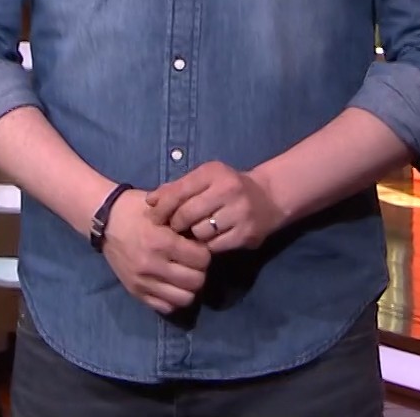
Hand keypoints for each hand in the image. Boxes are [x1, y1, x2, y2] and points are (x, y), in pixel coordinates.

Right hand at [100, 190, 210, 313]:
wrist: (105, 221)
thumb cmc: (135, 209)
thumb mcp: (162, 208)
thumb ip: (184, 222)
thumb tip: (205, 237)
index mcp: (161, 242)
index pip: (201, 259)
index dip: (205, 253)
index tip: (199, 248)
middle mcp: (152, 265)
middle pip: (196, 281)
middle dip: (199, 271)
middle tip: (193, 263)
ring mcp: (142, 281)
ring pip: (184, 298)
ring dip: (188, 288)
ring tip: (184, 275)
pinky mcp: (135, 292)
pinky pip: (165, 307)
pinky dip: (173, 298)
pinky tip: (171, 285)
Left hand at [146, 161, 286, 253]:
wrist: (269, 198)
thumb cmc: (227, 187)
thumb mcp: (204, 179)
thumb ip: (176, 188)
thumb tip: (150, 202)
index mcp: (213, 172)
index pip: (178, 191)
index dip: (161, 208)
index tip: (154, 218)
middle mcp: (228, 190)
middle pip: (186, 214)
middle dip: (176, 224)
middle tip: (174, 228)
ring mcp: (240, 213)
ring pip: (200, 232)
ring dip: (193, 235)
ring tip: (195, 232)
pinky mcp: (246, 234)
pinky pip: (215, 246)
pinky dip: (208, 245)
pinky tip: (210, 239)